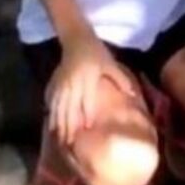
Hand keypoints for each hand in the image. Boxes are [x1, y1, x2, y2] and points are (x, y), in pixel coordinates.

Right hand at [47, 30, 139, 144]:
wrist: (76, 39)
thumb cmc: (96, 52)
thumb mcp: (110, 64)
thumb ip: (120, 80)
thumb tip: (133, 95)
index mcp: (87, 78)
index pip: (86, 101)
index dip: (86, 116)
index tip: (87, 130)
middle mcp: (73, 83)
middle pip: (70, 108)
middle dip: (69, 127)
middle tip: (70, 144)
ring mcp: (62, 84)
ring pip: (59, 108)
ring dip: (59, 125)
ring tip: (61, 140)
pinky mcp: (55, 84)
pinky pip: (52, 103)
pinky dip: (52, 115)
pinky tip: (52, 126)